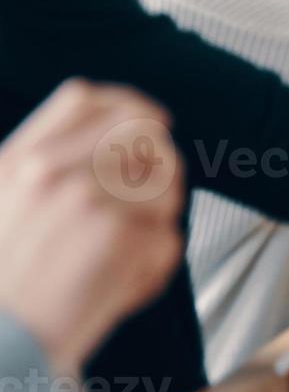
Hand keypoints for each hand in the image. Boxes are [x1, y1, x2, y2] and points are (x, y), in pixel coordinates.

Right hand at [0, 80, 183, 371]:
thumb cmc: (5, 290)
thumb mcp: (2, 206)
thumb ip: (48, 166)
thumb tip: (117, 129)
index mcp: (21, 160)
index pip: (87, 100)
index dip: (130, 106)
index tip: (154, 121)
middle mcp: (54, 170)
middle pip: (144, 133)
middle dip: (161, 164)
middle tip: (152, 202)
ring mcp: (91, 198)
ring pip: (168, 186)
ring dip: (159, 224)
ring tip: (123, 258)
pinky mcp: (122, 235)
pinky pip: (169, 239)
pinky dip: (154, 271)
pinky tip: (119, 291)